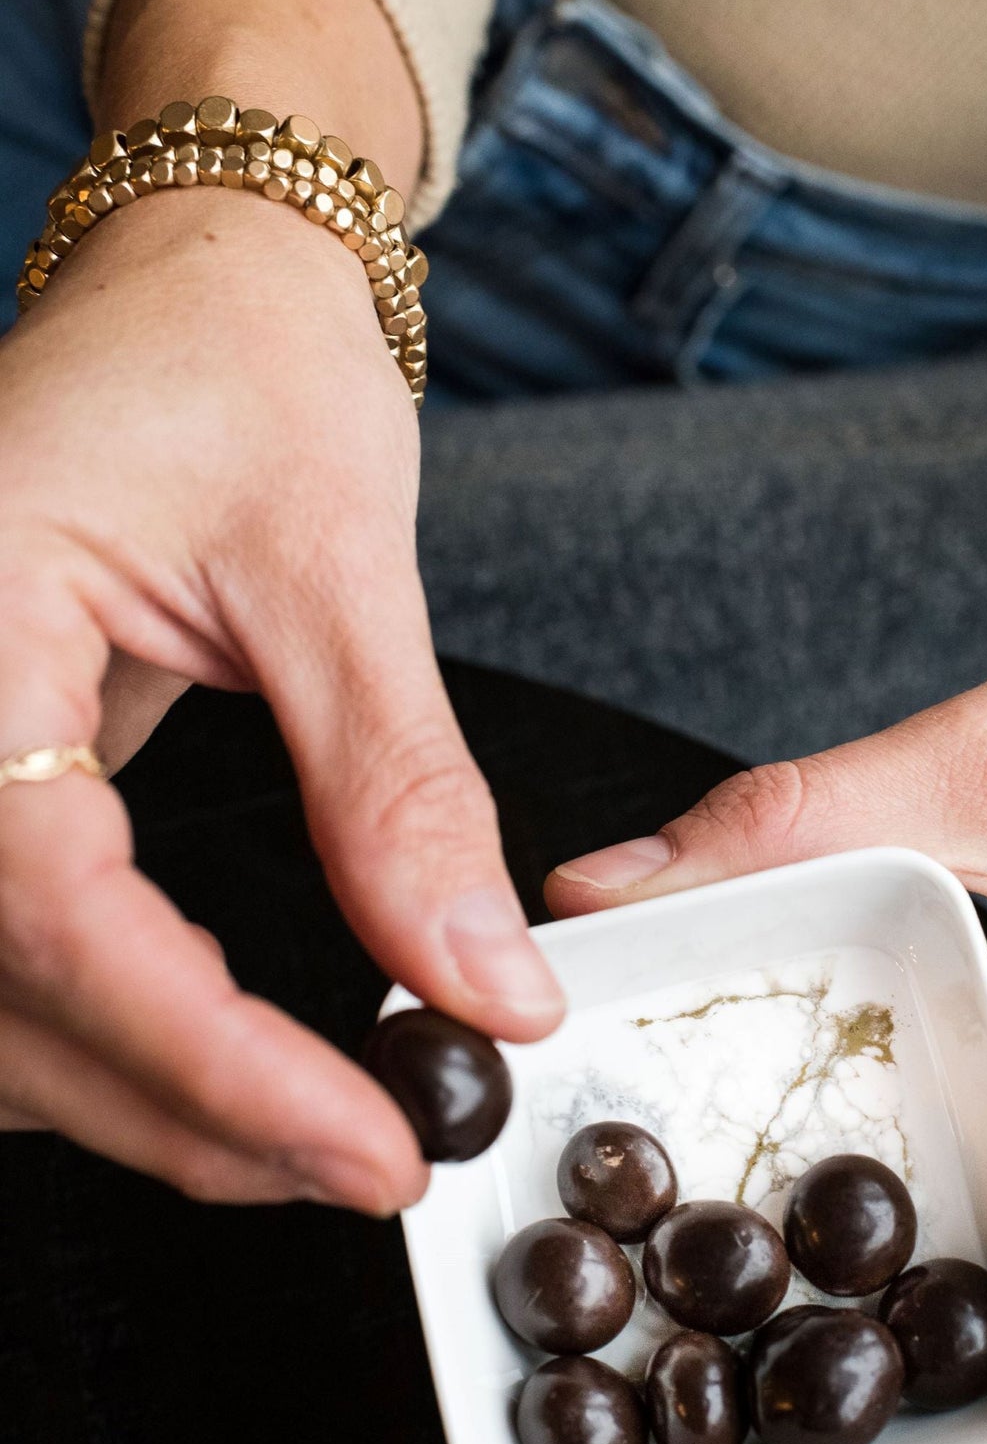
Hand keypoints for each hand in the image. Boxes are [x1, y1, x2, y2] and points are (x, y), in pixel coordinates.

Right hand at [0, 185, 560, 1211]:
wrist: (196, 279)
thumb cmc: (242, 360)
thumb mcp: (332, 566)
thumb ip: (398, 791)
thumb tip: (481, 985)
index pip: (49, 910)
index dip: (208, 1058)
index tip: (365, 1142)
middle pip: (6, 996)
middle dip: (190, 1113)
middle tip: (368, 1163)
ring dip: (148, 1099)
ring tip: (322, 1135)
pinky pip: (17, 952)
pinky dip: (117, 1034)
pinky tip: (229, 1066)